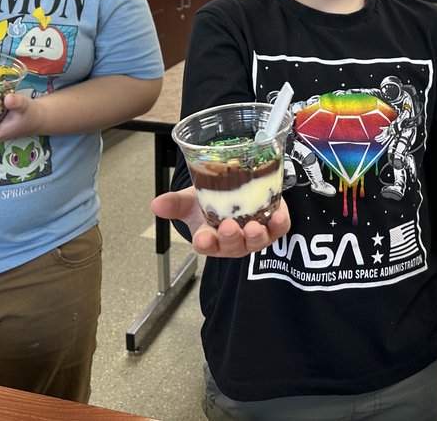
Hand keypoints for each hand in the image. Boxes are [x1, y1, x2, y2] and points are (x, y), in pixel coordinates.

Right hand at [151, 187, 289, 257]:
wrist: (235, 191)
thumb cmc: (210, 202)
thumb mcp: (189, 200)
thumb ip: (174, 203)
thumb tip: (156, 204)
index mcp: (210, 237)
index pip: (206, 244)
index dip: (205, 242)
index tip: (202, 237)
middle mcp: (232, 241)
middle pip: (232, 245)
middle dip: (231, 238)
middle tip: (229, 227)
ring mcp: (254, 236)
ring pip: (257, 242)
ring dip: (256, 236)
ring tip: (254, 227)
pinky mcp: (273, 226)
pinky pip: (279, 230)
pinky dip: (279, 225)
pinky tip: (278, 216)